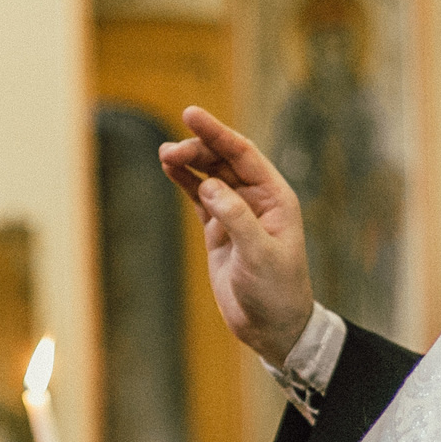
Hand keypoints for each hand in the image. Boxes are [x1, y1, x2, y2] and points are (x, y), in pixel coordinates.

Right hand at [158, 106, 315, 368]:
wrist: (272, 327)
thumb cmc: (276, 291)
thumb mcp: (259, 255)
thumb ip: (236, 217)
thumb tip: (209, 185)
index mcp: (275, 196)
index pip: (243, 153)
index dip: (217, 132)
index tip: (191, 114)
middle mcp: (257, 198)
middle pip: (223, 159)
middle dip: (198, 149)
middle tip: (169, 152)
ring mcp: (236, 212)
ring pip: (209, 175)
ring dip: (188, 162)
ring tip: (165, 154)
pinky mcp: (219, 229)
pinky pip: (199, 196)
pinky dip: (184, 181)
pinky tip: (169, 168)